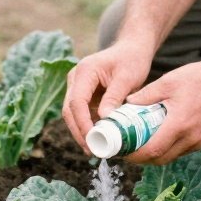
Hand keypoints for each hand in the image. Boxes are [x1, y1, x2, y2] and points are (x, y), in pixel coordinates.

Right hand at [62, 39, 153, 154]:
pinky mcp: (84, 94)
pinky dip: (88, 126)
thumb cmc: (131, 60)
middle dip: (79, 132)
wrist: (131, 49)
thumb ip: (114, 97)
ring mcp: (77, 86)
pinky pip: (81, 113)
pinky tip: (98, 140)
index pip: (77, 102)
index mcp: (85, 71)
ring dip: (81, 132)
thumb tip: (104, 119)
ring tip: (96, 149)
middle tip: (92, 150)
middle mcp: (76, 78)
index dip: (82, 123)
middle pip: (69, 110)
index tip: (93, 139)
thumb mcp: (127, 78)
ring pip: (72, 114)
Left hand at [122, 59, 200, 165]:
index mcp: (179, 125)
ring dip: (153, 155)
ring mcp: (197, 142)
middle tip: (126, 149)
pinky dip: (166, 150)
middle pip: (160, 160)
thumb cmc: (197, 78)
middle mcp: (190, 138)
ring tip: (138, 144)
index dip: (135, 155)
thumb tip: (126, 103)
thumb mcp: (167, 82)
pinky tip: (156, 139)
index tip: (122, 150)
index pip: (153, 150)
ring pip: (170, 157)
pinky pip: (179, 151)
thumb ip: (145, 95)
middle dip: (141, 158)